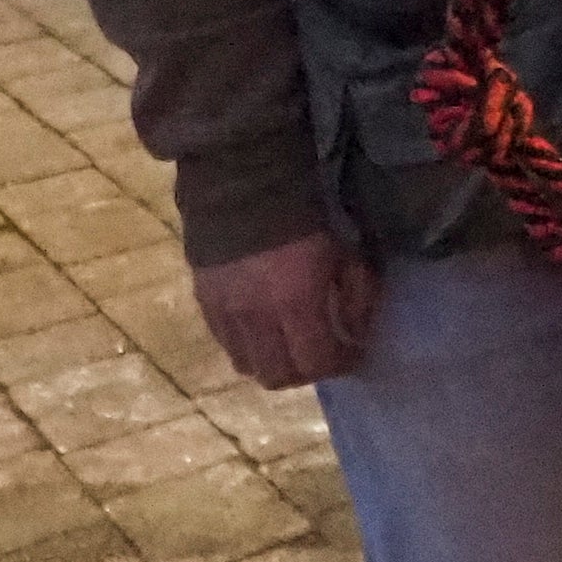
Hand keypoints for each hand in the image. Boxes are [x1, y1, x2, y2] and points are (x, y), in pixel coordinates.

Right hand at [193, 231, 377, 388]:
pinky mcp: (204, 304)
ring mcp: (225, 314)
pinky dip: (247, 346)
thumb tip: (357, 332)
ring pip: (247, 367)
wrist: (246, 184)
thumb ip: (356, 294)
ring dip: (273, 364)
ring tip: (290, 346)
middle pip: (277, 377)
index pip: (316, 363)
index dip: (339, 365)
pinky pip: (226, 344)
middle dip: (306, 374)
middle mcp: (256, 318)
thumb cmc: (306, 216)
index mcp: (296, 303)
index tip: (353, 354)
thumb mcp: (345, 251)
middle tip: (322, 356)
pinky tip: (263, 329)